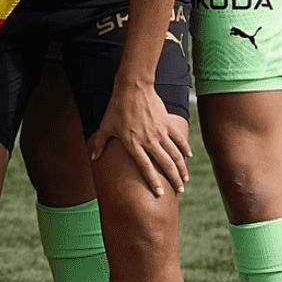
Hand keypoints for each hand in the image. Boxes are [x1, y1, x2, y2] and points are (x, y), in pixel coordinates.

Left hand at [90, 82, 191, 197]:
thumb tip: (93, 158)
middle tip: (179, 190)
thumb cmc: (116, 107)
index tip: (160, 193)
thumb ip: (100, 143)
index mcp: (133, 143)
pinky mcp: (167, 123)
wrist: (133, 88)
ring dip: (181, 168)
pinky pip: (178, 139)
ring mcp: (160, 132)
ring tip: (184, 179)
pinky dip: (185, 148)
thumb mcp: (105, 126)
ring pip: (174, 154)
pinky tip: (188, 157)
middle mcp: (149, 140)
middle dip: (173, 179)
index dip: (153, 181)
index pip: (145, 167)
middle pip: (164, 164)